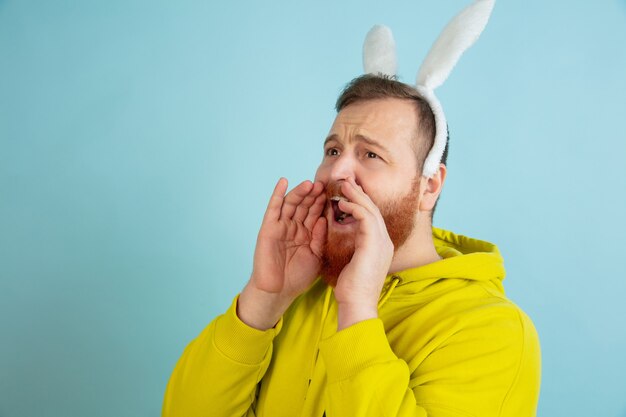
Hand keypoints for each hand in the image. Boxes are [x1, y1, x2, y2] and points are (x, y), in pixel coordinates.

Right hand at [238, 178, 326, 329]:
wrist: (279, 292)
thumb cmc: (297, 277)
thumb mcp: (315, 255)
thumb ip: (319, 237)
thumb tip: (323, 219)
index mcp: (306, 233)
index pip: (315, 213)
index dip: (323, 203)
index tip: (335, 192)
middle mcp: (293, 227)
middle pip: (304, 205)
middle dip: (313, 195)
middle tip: (324, 184)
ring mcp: (280, 226)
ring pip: (291, 204)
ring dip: (300, 192)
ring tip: (310, 183)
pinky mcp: (268, 228)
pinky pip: (273, 209)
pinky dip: (277, 194)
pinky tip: (283, 182)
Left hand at [333, 178, 393, 329]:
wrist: (357, 304)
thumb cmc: (352, 289)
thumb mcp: (354, 263)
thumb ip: (354, 248)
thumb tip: (346, 238)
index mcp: (382, 246)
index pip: (374, 218)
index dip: (361, 204)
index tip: (348, 194)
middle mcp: (385, 242)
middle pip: (375, 210)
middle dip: (360, 194)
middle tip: (347, 182)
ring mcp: (382, 242)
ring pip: (371, 210)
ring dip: (356, 196)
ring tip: (343, 187)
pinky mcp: (374, 244)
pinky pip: (366, 218)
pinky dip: (354, 207)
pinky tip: (342, 204)